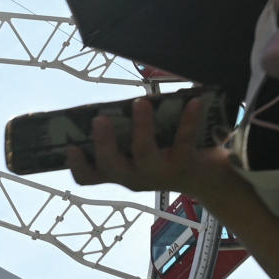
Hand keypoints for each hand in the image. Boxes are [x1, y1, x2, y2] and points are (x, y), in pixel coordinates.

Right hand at [66, 92, 239, 199]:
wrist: (208, 180)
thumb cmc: (166, 158)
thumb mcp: (141, 151)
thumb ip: (126, 135)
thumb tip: (118, 98)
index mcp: (120, 173)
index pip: (90, 178)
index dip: (77, 166)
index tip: (70, 147)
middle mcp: (134, 177)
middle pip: (111, 166)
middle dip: (103, 143)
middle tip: (99, 119)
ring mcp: (159, 173)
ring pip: (144, 153)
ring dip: (141, 126)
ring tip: (140, 102)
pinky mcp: (184, 165)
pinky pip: (183, 141)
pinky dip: (187, 120)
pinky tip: (193, 102)